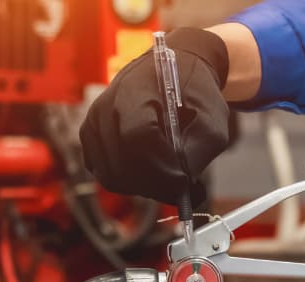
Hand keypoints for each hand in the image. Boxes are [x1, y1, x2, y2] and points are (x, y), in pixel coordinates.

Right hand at [80, 28, 230, 205]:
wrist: (177, 68)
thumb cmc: (197, 95)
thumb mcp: (213, 121)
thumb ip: (199, 153)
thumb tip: (182, 187)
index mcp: (135, 91)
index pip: (137, 138)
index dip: (160, 168)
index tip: (184, 181)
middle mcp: (106, 106)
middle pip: (120, 164)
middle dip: (154, 184)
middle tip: (181, 189)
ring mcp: (93, 122)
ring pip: (111, 174)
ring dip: (143, 185)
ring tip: (170, 179)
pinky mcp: (91, 137)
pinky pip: (104, 172)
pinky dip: (129, 181)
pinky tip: (152, 172)